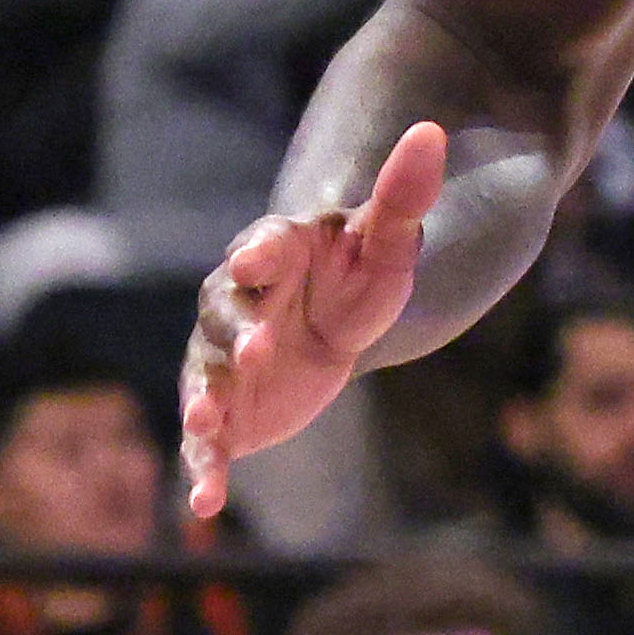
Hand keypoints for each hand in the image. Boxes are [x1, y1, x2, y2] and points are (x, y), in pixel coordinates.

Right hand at [178, 119, 446, 518]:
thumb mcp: (389, 242)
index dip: (258, 255)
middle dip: (236, 334)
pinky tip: (205, 503)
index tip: (255, 262)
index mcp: (275, 254)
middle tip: (259, 352)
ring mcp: (224, 359)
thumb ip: (404, 194)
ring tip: (205, 425)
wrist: (337, 323)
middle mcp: (236, 304)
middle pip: (224, 315)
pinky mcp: (226, 410)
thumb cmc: (362, 274)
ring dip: (201, 400)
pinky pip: (206, 440)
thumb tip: (432, 131)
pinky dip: (201, 467)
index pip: (262, 247)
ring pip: (203, 378)